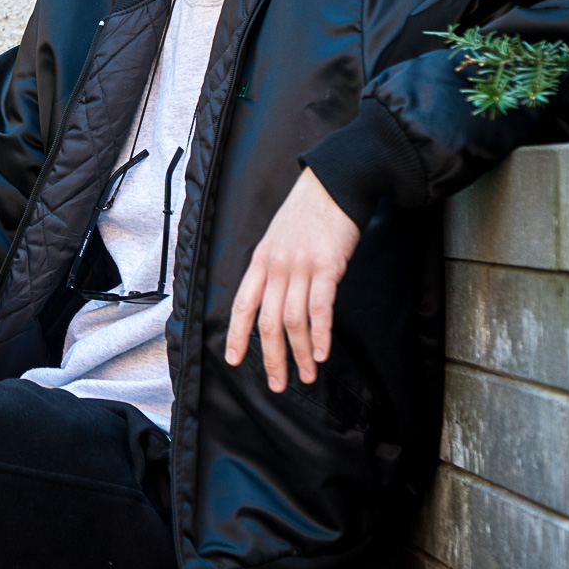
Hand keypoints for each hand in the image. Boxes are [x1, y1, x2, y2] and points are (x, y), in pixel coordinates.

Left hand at [226, 168, 360, 392]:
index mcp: (260, 261)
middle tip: (277, 384)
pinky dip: (320, 335)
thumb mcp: (279, 238)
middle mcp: (276, 266)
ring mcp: (300, 266)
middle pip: (267, 322)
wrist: (334, 184)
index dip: (236, 335)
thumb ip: (275, 269)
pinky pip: (320, 308)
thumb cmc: (309, 213)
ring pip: (293, 321)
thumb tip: (277, 300)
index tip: (233, 360)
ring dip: (299, 354)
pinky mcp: (326, 266)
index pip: (242, 305)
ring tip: (307, 376)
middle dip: (271, 357)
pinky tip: (321, 354)